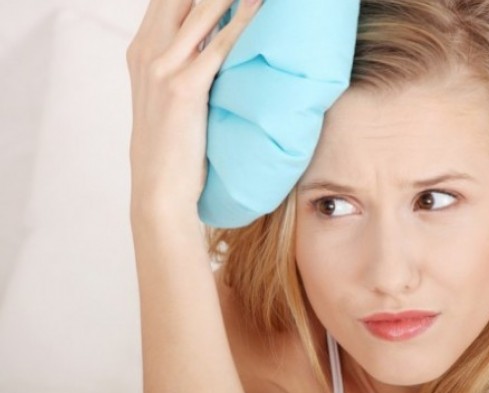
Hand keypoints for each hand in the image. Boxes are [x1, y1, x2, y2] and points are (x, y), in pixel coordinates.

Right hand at [126, 0, 261, 219]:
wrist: (159, 189)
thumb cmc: (170, 146)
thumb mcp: (164, 97)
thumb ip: (180, 65)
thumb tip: (214, 46)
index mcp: (140, 51)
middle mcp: (147, 53)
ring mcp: (162, 68)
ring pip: (200, 10)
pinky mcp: (184, 89)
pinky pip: (218, 45)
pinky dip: (241, 21)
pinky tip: (260, 6)